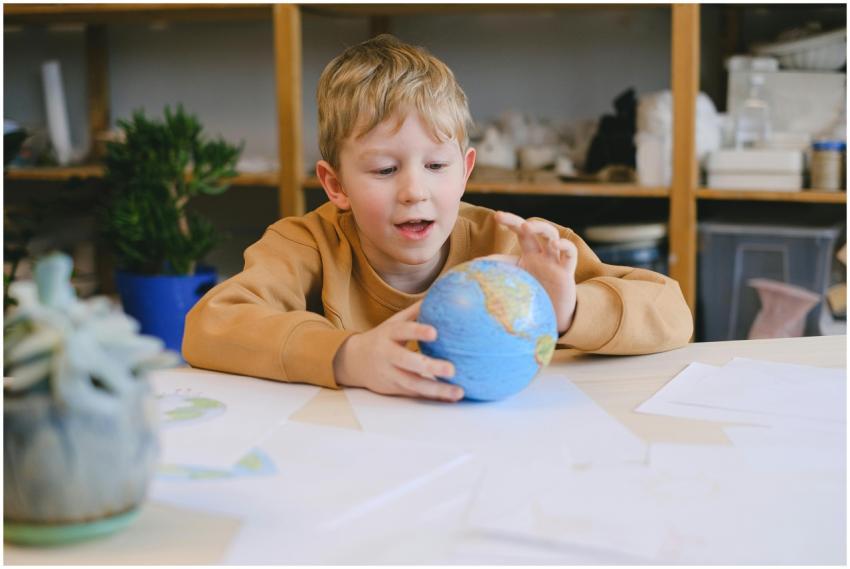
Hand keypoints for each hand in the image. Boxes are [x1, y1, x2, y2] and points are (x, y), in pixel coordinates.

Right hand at [333, 301, 463, 401]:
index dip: (418, 331)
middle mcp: (388, 355)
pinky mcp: (394, 389)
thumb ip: (416, 311)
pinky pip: (415, 393)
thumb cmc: (383, 338)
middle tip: (452, 368)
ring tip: (459, 391)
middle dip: (430, 366)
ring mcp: (390, 374)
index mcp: (389, 334)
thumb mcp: (395, 322)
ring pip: (413, 383)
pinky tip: (452, 397)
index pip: (403, 331)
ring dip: (437, 389)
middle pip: (408, 362)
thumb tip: (442, 293)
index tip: (435, 332)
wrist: (353, 361)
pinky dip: (433, 396)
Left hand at [492, 211, 577, 333]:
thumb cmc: (534, 299)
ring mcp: (554, 261)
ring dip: (541, 228)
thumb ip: (500, 271)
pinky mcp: (566, 272)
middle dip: (518, 221)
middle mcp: (542, 254)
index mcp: (529, 255)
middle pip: (532, 230)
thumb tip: (474, 264)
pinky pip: (570, 254)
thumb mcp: (515, 283)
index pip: (519, 233)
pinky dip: (566, 246)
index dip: (510, 222)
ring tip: (528, 227)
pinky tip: (557, 244)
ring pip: (552, 236)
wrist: (553, 317)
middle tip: (502, 217)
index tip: (497, 216)